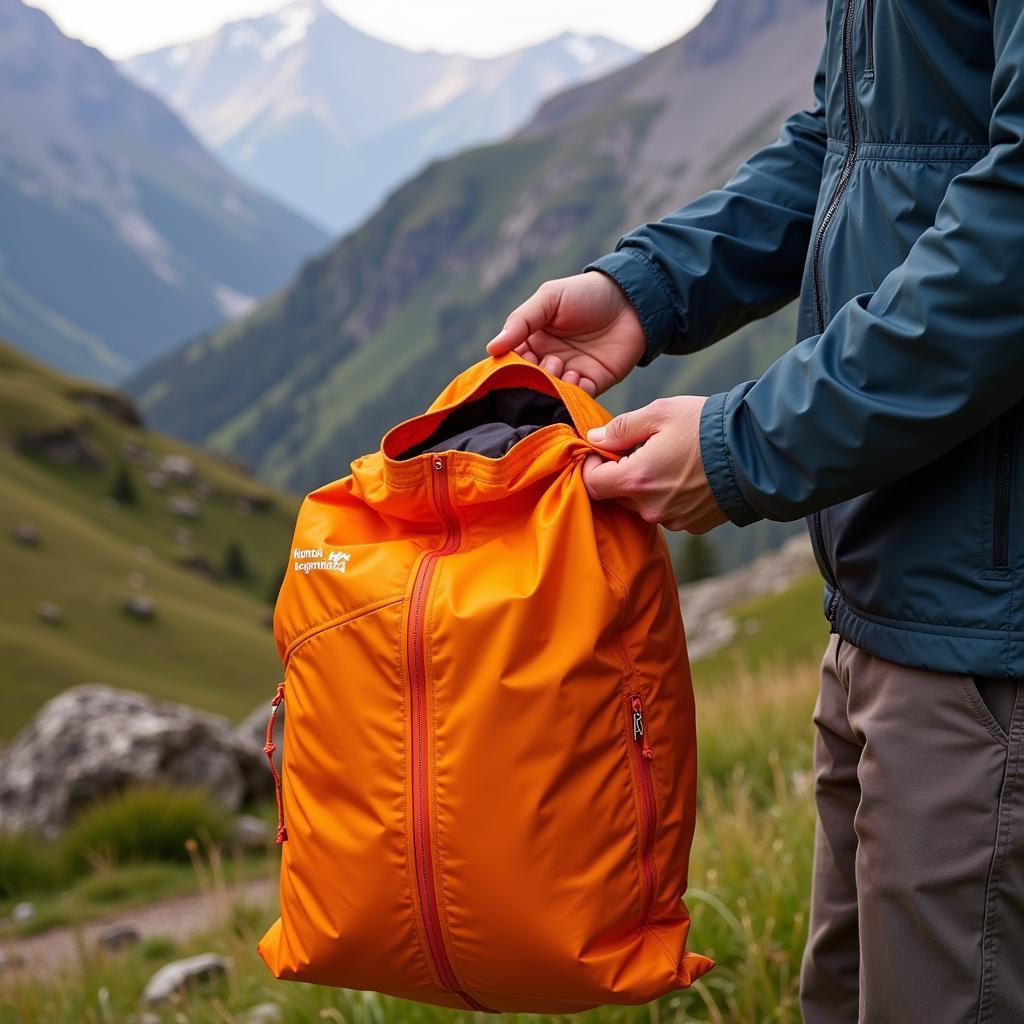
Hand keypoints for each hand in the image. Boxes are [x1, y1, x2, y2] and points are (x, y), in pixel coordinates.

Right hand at [486, 273, 645, 395]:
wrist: (632, 299)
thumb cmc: (586, 293)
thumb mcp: (549, 299)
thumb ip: (521, 322)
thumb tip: (492, 348)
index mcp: (532, 340)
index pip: (512, 361)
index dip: (510, 365)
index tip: (514, 362)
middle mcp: (548, 360)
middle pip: (530, 380)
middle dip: (533, 376)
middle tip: (544, 361)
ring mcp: (570, 374)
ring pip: (552, 391)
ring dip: (553, 384)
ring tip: (560, 366)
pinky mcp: (593, 384)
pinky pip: (577, 398)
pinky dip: (573, 393)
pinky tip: (575, 377)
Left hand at [581, 397, 727, 532]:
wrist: (758, 453)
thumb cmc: (707, 427)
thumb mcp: (660, 413)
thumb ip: (621, 428)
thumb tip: (594, 439)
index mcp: (637, 479)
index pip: (592, 484)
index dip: (590, 466)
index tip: (600, 451)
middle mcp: (650, 508)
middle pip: (617, 496)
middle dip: (621, 474)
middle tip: (640, 449)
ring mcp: (673, 520)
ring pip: (643, 505)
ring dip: (647, 486)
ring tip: (670, 460)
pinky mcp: (693, 525)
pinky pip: (668, 512)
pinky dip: (669, 496)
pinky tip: (688, 475)